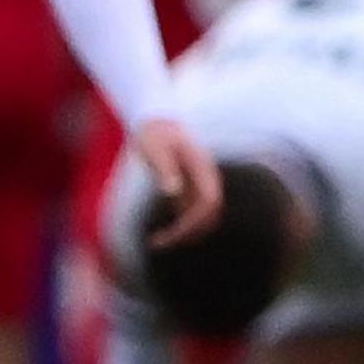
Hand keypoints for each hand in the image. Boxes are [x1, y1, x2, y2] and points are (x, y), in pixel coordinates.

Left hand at [132, 117, 221, 246]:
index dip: (194, 221)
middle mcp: (206, 178)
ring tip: (156, 243)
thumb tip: (172, 192)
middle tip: (158, 243)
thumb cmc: (153, 132)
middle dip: (189, 233)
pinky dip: (179, 226)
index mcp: (202, 168)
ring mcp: (199, 183)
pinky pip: (190, 213)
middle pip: (210, 214)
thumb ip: (164, 168)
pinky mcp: (189, 187)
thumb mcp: (155, 148)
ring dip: (185, 233)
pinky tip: (157, 235)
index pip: (209, 202)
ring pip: (202, 216)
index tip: (171, 233)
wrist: (156, 119)